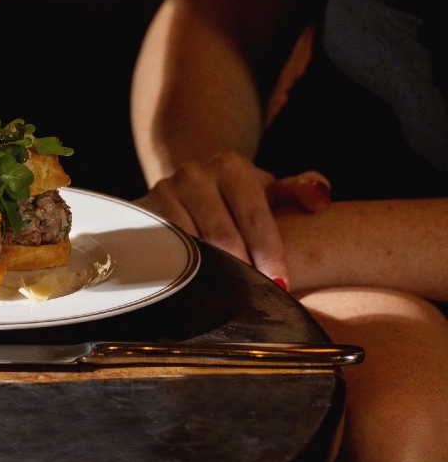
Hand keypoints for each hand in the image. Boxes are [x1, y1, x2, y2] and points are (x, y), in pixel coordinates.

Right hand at [139, 151, 330, 288]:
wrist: (188, 188)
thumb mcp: (270, 190)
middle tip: (256, 296)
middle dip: (243, 270)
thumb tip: (320, 200)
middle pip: (223, 236)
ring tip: (228, 295)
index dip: (270, 254)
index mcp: (230, 165)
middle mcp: (194, 172)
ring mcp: (163, 191)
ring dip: (212, 274)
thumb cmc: (239, 197)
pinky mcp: (141, 212)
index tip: (281, 284)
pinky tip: (195, 286)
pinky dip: (182, 271)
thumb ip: (301, 190)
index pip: (255, 218)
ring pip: (192, 246)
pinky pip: (164, 250)